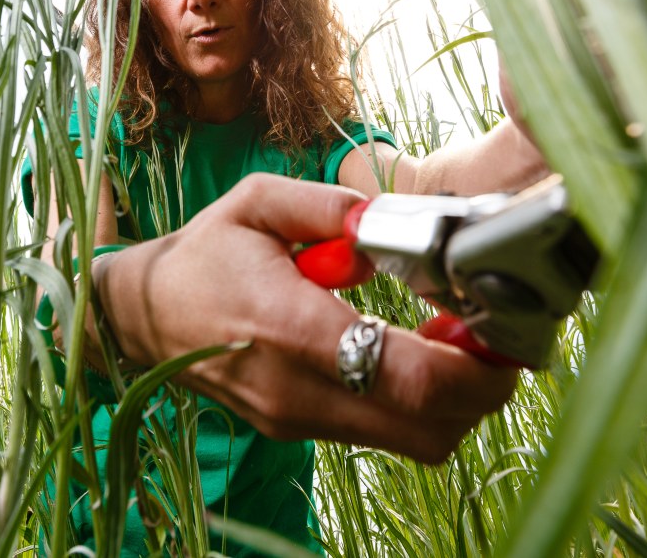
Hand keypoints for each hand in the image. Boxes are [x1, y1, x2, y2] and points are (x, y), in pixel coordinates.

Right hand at [94, 173, 517, 464]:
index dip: (474, 369)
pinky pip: (384, 434)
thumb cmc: (204, 254)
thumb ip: (324, 205)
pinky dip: (419, 405)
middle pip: (428, 427)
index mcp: (289, 327)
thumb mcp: (253, 203)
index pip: (405, 376)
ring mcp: (299, 419)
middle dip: (482, 392)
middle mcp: (299, 390)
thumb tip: (385, 221)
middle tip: (494, 339)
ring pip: (415, 442)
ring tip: (456, 342)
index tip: (503, 335)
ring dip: (455, 402)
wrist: (143, 316)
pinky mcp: (299, 431)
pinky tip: (414, 353)